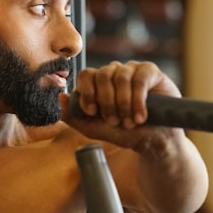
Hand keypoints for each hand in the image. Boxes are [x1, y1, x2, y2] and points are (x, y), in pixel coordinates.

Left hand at [61, 60, 181, 147]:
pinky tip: (141, 116)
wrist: (152, 141)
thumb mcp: (94, 129)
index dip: (87, 92)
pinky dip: (138, 99)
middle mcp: (115, 73)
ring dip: (124, 104)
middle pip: (102, 75)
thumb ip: (73, 117)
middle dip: (107, 102)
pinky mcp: (151, 72)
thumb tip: (60, 97)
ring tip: (130, 122)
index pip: (86, 75)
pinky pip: (139, 78)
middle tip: (115, 121)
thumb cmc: (124, 133)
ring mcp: (133, 70)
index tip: (92, 112)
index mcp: (99, 83)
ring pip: (121, 77)